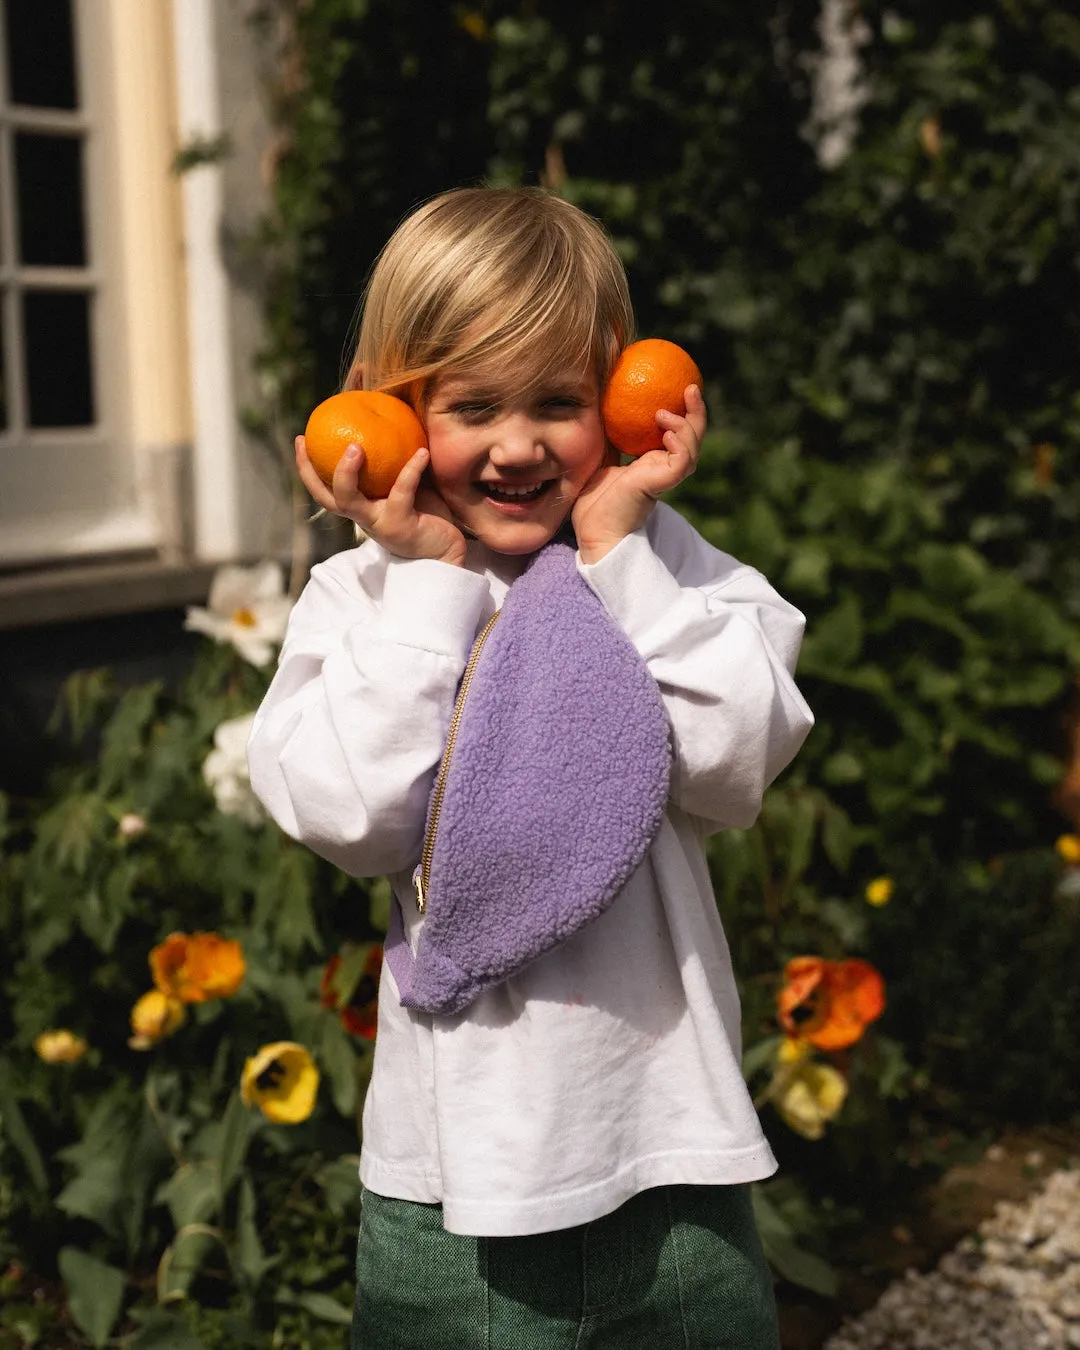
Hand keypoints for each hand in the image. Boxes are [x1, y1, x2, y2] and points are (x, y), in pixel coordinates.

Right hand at [295, 437, 467, 566]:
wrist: (448, 549)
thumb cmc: (428, 512)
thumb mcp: (406, 482)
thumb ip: (395, 459)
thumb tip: (391, 414)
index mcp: (361, 507)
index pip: (324, 490)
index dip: (307, 468)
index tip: (301, 438)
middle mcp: (364, 517)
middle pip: (327, 498)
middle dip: (312, 472)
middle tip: (312, 442)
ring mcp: (379, 523)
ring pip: (350, 502)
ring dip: (346, 474)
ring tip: (356, 447)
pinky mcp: (400, 527)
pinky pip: (402, 493)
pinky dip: (411, 470)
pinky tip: (423, 452)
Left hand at [573, 384, 705, 563]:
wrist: (593, 531)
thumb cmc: (592, 499)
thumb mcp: (601, 459)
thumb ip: (610, 439)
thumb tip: (602, 406)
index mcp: (652, 463)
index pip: (677, 435)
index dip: (682, 412)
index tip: (677, 389)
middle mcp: (663, 469)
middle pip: (693, 439)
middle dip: (697, 412)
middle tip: (692, 387)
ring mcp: (663, 478)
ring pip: (692, 450)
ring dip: (685, 427)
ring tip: (665, 413)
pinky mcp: (660, 486)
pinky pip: (681, 462)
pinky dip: (679, 444)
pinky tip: (666, 433)